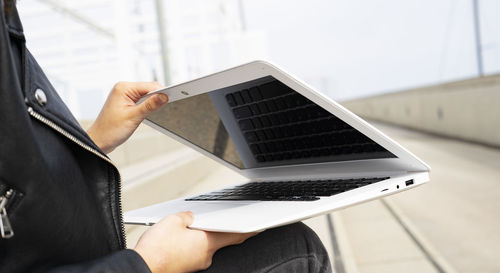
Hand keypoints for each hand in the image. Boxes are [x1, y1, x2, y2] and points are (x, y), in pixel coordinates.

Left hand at [87, 81, 167, 152]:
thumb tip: (164, 97)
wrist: (99, 141)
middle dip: (158, 98)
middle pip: (149, 89)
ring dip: (152, 102)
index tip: (173, 98)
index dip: (162, 92)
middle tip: (166, 107)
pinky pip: (142, 100)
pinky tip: (148, 113)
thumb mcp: (133, 117)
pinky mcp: (126, 102)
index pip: (150, 86)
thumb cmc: (110, 130)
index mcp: (123, 88)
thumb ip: (150, 106)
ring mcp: (124, 95)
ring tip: (155, 112)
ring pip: (146, 95)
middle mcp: (123, 89)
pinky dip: (147, 106)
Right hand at [134, 211, 257, 272]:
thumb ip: (187, 216)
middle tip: (219, 221)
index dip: (249, 229)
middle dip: (219, 229)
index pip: (236, 234)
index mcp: (208, 241)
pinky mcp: (187, 267)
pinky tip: (178, 241)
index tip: (260, 226)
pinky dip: (191, 245)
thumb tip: (190, 217)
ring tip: (185, 229)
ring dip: (200, 237)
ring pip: (205, 246)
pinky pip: (194, 253)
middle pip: (220, 239)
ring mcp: (197, 263)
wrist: (143, 268)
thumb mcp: (173, 220)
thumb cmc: (157, 249)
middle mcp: (206, 255)